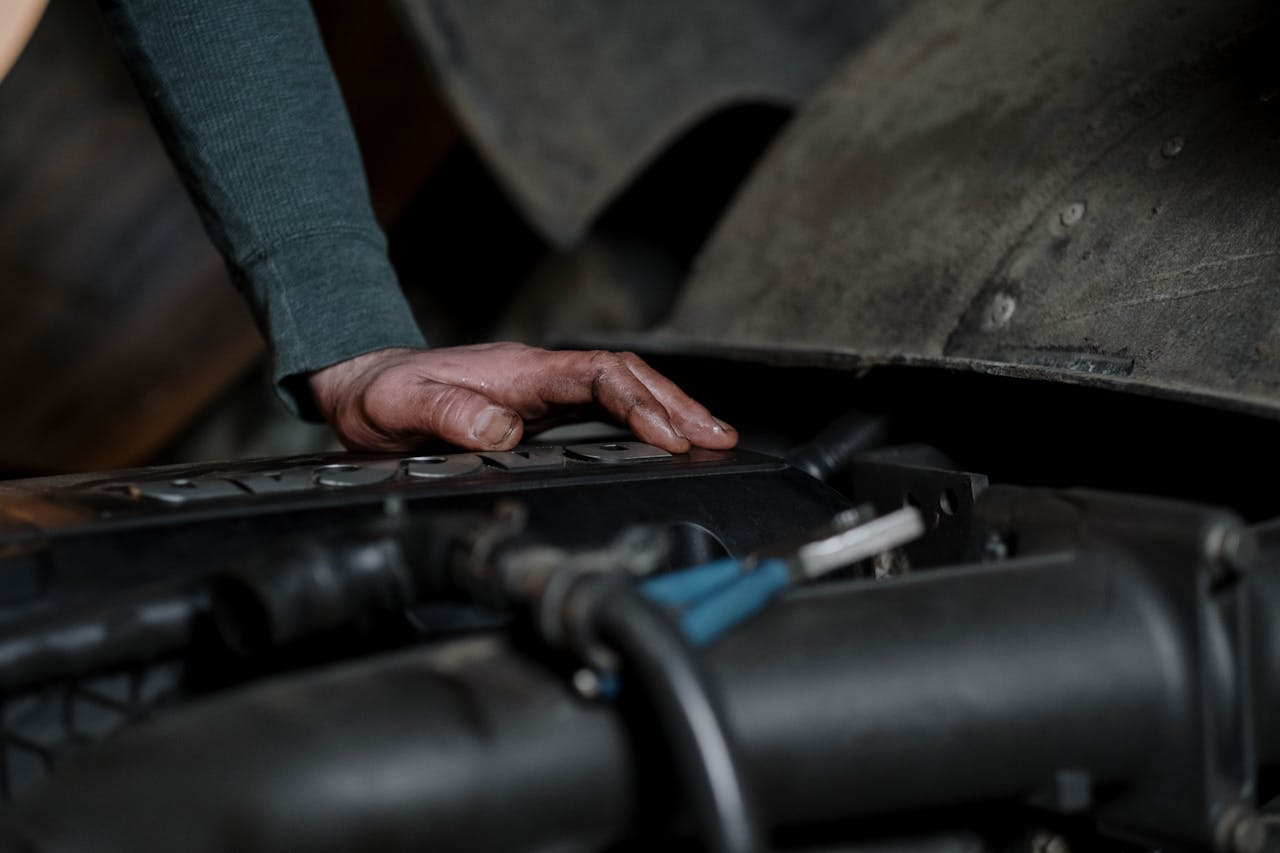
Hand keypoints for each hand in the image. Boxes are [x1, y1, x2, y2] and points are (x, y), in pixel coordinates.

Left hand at [307, 343, 737, 453]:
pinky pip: (603, 410)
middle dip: (677, 405)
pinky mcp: (539, 411)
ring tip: (713, 439)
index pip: (598, 376)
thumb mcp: (403, 407)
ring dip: (669, 412)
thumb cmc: (381, 396)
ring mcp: (543, 392)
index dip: (639, 404)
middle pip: (627, 378)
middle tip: (720, 437)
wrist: (362, 385)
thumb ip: (451, 415)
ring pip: (623, 391)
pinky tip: (661, 443)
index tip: (669, 437)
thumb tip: (504, 431)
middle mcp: (539, 377)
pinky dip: (641, 423)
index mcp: (519, 372)